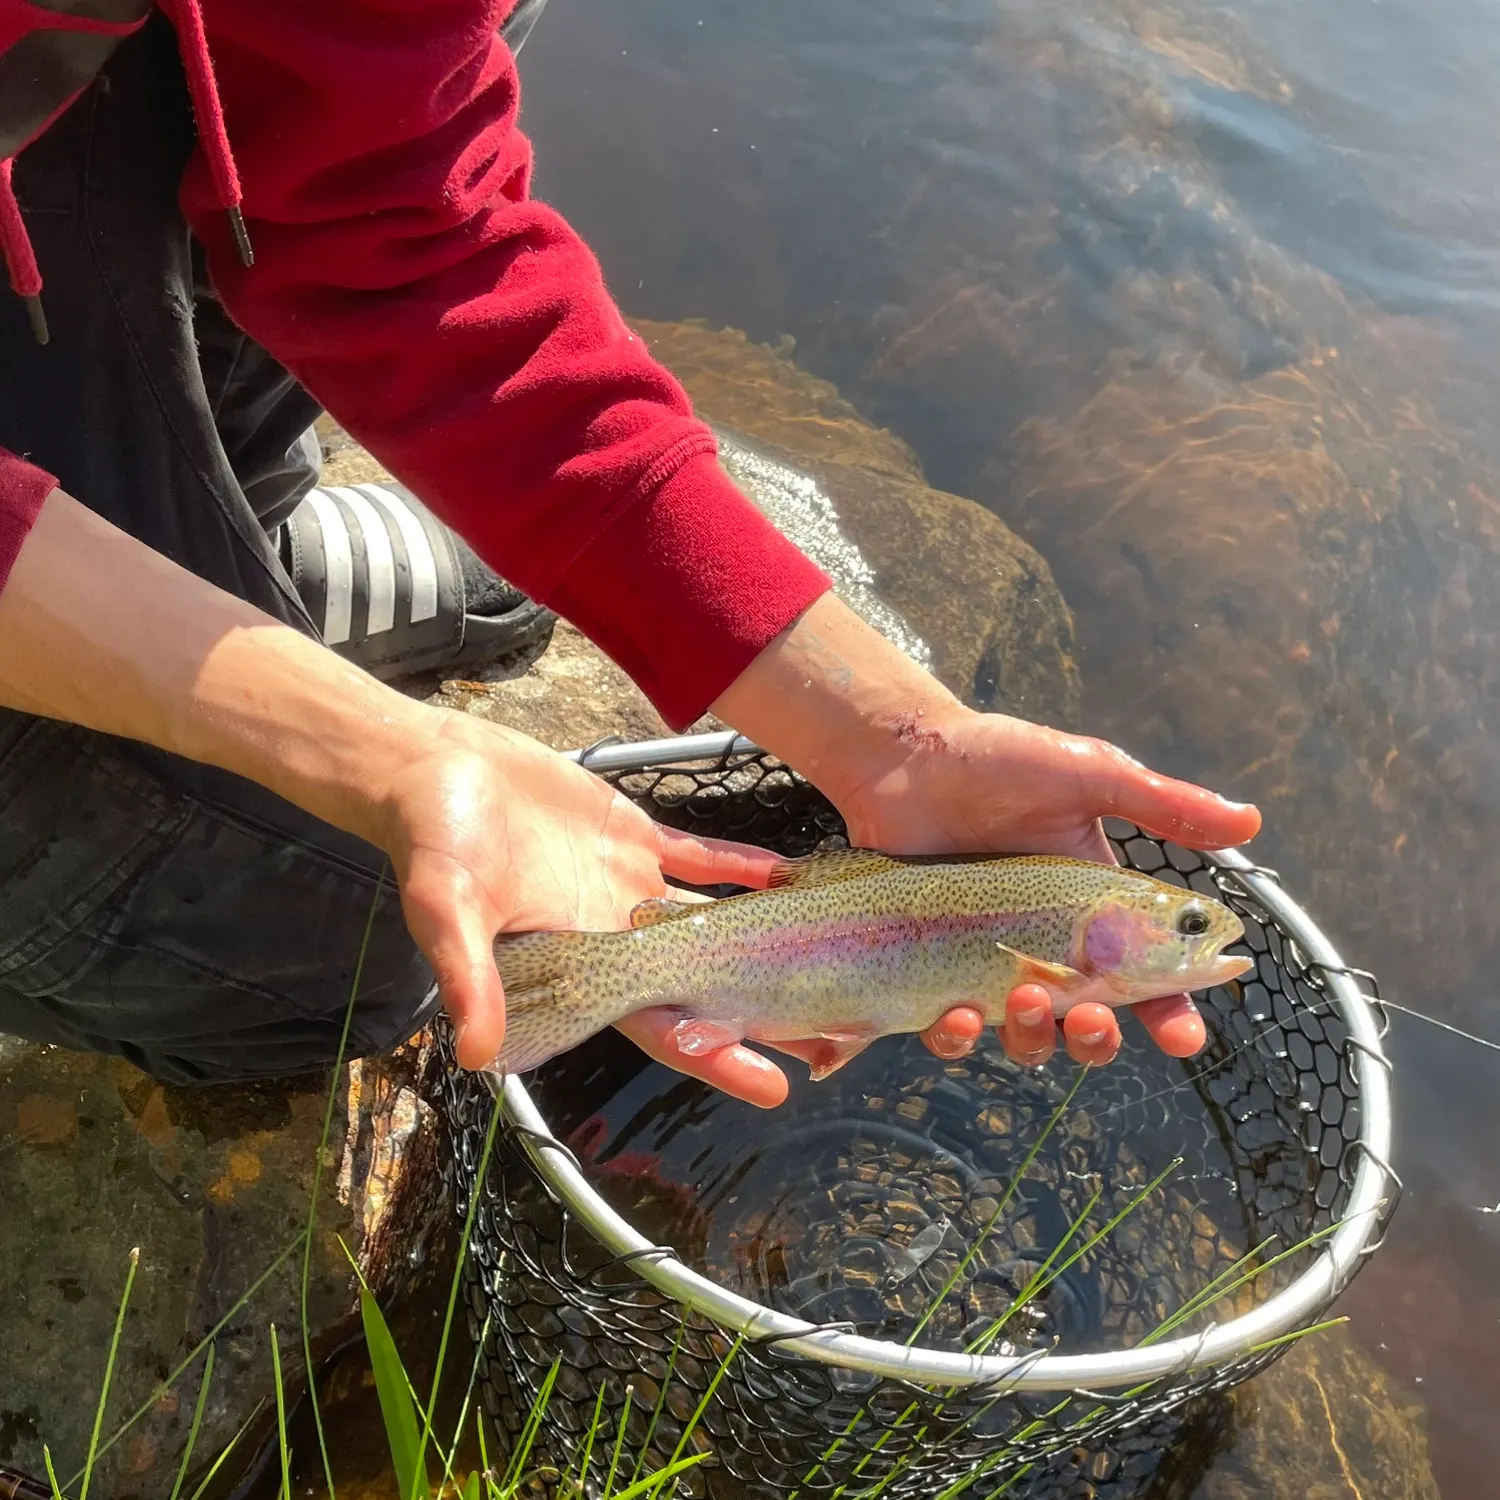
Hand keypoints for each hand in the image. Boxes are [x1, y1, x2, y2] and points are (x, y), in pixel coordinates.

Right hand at [374, 711, 803, 1103]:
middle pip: (704, 981)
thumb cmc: (430, 843)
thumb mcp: (446, 911)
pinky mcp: (630, 835)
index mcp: (580, 963)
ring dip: (764, 936)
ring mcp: (627, 884)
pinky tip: (785, 873)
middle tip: (835, 1029)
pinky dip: (740, 865)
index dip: (716, 1054)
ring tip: (827, 953)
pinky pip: (698, 856)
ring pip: (711, 921)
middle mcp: (614, 934)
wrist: (428, 770)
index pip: (660, 1023)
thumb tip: (477, 1057)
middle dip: (762, 1006)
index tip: (775, 1086)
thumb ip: (467, 976)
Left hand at [828, 705, 1260, 1067]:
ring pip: (1025, 1036)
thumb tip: (1252, 822)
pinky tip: (956, 1015)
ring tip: (1023, 998)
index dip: (1172, 1015)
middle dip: (1097, 1036)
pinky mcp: (933, 967)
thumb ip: (1163, 804)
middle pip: (1089, 1023)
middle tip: (1090, 1013)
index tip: (1183, 1036)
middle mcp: (1048, 944)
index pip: (1148, 978)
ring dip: (1033, 1038)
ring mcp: (988, 960)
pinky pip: (949, 1026)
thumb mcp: (1089, 776)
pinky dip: (957, 1036)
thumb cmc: (999, 759)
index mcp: (1096, 909)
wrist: (905, 755)